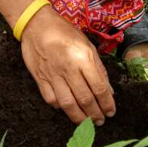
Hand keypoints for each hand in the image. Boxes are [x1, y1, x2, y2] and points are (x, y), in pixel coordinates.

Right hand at [20, 5, 115, 125]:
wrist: (37, 24)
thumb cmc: (65, 32)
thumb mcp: (87, 45)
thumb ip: (99, 68)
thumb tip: (108, 91)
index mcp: (83, 58)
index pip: (99, 88)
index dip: (107, 103)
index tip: (110, 112)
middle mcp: (69, 68)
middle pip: (85, 99)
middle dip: (95, 114)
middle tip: (100, 121)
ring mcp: (53, 74)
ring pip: (68, 104)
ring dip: (79, 117)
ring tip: (86, 122)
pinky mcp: (40, 78)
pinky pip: (51, 99)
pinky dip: (60, 108)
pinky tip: (67, 109)